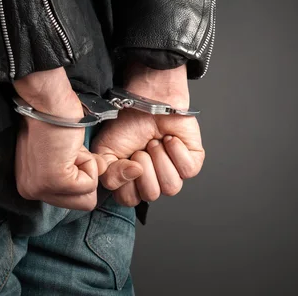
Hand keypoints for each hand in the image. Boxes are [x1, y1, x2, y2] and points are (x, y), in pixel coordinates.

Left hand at [13, 68, 142, 209]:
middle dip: (86, 175)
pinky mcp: (55, 181)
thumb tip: (90, 188)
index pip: (71, 200)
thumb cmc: (55, 120)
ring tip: (71, 150)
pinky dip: (89, 162)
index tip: (67, 154)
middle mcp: (30, 192)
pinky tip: (73, 148)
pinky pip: (90, 183)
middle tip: (71, 152)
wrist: (49, 103)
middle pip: (82, 204)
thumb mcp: (59, 157)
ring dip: (87, 168)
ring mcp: (41, 189)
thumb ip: (69, 175)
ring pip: (88, 196)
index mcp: (28, 187)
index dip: (80, 175)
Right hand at [92, 63, 204, 205]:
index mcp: (132, 182)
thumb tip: (133, 174)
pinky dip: (177, 151)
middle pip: (152, 194)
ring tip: (155, 142)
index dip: (126, 180)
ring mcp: (174, 172)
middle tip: (142, 147)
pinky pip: (188, 170)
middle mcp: (154, 180)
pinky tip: (169, 139)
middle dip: (145, 166)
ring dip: (160, 159)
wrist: (147, 98)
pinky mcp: (192, 160)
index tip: (124, 158)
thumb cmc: (127, 121)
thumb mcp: (104, 149)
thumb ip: (107, 174)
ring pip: (171, 187)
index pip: (129, 199)